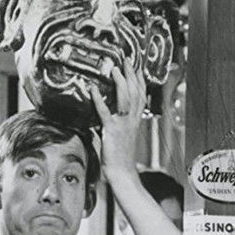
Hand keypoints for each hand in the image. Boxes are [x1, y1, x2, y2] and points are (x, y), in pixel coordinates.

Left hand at [90, 57, 146, 179]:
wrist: (122, 173)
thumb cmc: (119, 159)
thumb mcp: (116, 140)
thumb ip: (108, 130)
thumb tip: (96, 125)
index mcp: (134, 121)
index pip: (141, 96)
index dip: (140, 81)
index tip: (137, 67)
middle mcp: (131, 120)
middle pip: (135, 92)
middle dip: (132, 75)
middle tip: (127, 60)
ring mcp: (122, 125)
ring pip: (126, 98)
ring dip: (120, 82)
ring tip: (115, 69)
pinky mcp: (111, 131)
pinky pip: (105, 113)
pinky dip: (99, 101)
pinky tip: (93, 91)